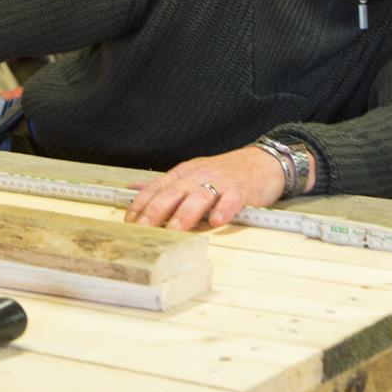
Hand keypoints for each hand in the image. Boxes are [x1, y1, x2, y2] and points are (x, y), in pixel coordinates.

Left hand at [124, 146, 286, 230]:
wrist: (262, 162)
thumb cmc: (225, 173)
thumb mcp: (192, 174)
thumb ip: (164, 185)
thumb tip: (133, 190)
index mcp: (184, 173)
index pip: (157, 188)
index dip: (142, 204)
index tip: (129, 221)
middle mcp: (199, 176)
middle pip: (174, 192)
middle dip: (156, 210)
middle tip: (144, 228)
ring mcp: (221, 182)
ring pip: (199, 196)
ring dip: (186, 212)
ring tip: (175, 228)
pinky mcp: (242, 189)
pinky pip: (231, 199)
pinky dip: (224, 209)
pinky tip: (217, 220)